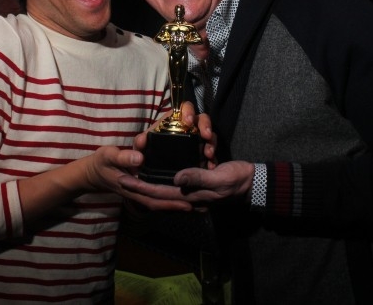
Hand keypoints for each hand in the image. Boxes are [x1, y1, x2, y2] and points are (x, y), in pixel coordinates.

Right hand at [83, 146, 193, 210]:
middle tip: (201, 207)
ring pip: (161, 203)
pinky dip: (171, 200)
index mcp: (132, 187)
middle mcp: (138, 194)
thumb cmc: (101, 162)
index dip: (171, 202)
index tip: (188, 203)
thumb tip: (140, 158)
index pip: (154, 198)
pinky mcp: (141, 190)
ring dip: (177, 205)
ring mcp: (139, 194)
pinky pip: (158, 198)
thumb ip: (123, 156)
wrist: (92, 172)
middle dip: (180, 206)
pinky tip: (183, 198)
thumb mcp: (109, 156)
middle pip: (162, 204)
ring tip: (198, 206)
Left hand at [117, 160, 254, 208]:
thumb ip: (197, 177)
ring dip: (148, 186)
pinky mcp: (196, 185)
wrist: (251, 182)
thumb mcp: (218, 178)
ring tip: (132, 178)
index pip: (160, 193)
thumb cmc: (236, 180)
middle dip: (138, 188)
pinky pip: (175, 186)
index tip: (123, 180)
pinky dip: (162, 182)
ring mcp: (192, 193)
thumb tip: (176, 178)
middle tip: (120, 178)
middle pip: (157, 194)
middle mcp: (188, 197)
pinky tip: (156, 176)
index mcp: (191, 196)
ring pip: (164, 191)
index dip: (140, 187)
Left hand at [133, 101, 217, 167]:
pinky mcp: (203, 154)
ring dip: (211, 143)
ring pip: (210, 135)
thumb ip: (139, 144)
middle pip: (202, 119)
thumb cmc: (147, 153)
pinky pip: (212, 153)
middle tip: (206, 136)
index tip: (189, 121)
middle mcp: (189, 127)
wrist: (152, 171)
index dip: (189, 111)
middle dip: (206, 125)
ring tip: (209, 154)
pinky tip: (211, 166)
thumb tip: (142, 141)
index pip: (185, 107)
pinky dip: (213, 159)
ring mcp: (198, 140)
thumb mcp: (142, 149)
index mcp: (175, 120)